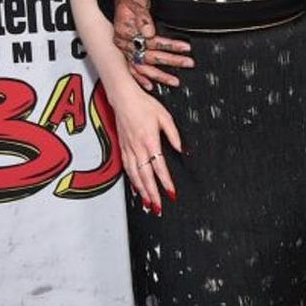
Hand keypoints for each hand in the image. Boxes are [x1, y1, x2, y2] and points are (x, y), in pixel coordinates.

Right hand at [112, 0, 192, 91]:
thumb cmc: (129, 0)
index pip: (151, 41)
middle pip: (150, 55)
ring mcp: (125, 50)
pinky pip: (132, 69)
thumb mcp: (136, 2)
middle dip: (171, 60)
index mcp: (127, 31)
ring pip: (143, 66)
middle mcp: (125, 43)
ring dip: (159, 75)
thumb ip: (143, 17)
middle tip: (187, 63)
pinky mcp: (126, 53)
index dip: (169, 45)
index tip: (185, 47)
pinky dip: (140, 79)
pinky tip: (150, 85)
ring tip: (174, 81)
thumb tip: (149, 32)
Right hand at [113, 85, 182, 211]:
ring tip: (148, 204)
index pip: (159, 166)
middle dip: (152, 194)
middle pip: (146, 176)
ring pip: (135, 175)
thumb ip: (173, 134)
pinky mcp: (123, 148)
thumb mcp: (165, 116)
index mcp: (149, 140)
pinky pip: (127, 169)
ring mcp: (128, 149)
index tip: (171, 193)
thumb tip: (182, 149)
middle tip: (158, 208)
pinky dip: (132, 181)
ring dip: (142, 192)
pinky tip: (137, 189)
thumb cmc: (143, 104)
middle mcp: (138, 148)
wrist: (123, 97)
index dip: (166, 182)